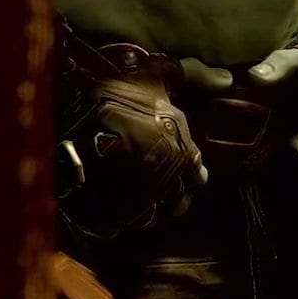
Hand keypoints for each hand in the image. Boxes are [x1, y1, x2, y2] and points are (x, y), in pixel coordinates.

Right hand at [55, 46, 228, 238]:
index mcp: (183, 152)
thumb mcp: (159, 74)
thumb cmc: (119, 90)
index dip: (191, 175)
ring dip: (143, 209)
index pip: (198, 178)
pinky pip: (114, 224)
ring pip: (147, 217)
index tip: (182, 170)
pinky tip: (106, 204)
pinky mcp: (103, 209)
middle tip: (156, 187)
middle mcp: (165, 180)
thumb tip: (227, 80)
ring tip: (132, 197)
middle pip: (176, 204)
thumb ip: (197, 76)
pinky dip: (113, 217)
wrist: (70, 109)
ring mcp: (133, 198)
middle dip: (170, 197)